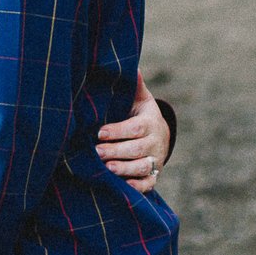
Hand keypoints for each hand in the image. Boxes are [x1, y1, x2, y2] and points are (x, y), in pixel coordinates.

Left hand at [98, 75, 173, 192]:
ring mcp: (156, 160)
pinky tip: (122, 185)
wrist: (159, 136)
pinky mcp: (153, 177)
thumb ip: (134, 86)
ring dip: (126, 169)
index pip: (136, 128)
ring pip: (143, 167)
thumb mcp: (139, 99)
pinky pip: (148, 184)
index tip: (100, 132)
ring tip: (107, 168)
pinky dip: (137, 186)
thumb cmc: (140, 115)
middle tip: (97, 152)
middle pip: (138, 149)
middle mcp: (156, 142)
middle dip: (117, 151)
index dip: (118, 131)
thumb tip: (133, 67)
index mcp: (150, 122)